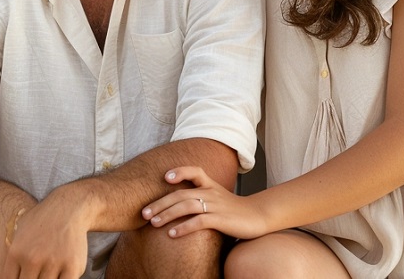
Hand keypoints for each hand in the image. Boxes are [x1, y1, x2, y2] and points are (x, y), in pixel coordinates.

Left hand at [0, 188, 91, 278]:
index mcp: (15, 253)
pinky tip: (59, 276)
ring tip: (45, 274)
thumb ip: (10, 260)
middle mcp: (32, 258)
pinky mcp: (72, 266)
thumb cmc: (38, 224)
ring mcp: (52, 262)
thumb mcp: (17, 236)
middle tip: (36, 275)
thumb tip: (3, 278)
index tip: (23, 277)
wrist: (65, 208)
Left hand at [141, 166, 267, 239]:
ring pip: (186, 206)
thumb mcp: (217, 197)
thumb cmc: (235, 209)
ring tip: (153, 223)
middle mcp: (211, 192)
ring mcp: (215, 205)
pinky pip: (198, 221)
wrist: (259, 217)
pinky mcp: (220, 219)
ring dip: (166, 214)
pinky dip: (183, 227)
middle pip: (180, 193)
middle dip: (160, 203)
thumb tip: (177, 202)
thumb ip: (200, 195)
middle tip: (144, 213)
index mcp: (210, 185)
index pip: (194, 170)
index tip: (165, 177)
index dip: (179, 171)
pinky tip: (172, 233)